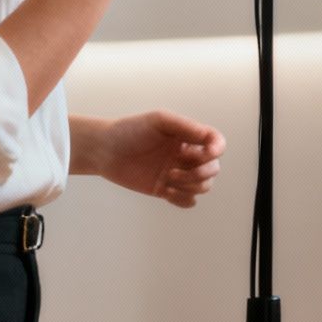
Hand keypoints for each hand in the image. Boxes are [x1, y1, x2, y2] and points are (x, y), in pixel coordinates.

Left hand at [89, 110, 225, 207]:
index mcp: (187, 137)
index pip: (216, 143)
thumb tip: (207, 136)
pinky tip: (165, 191)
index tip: (207, 153)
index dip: (217, 150)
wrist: (104, 150)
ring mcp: (177, 174)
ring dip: (190, 185)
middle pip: (213, 169)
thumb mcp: (159, 120)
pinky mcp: (165, 190)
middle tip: (174, 170)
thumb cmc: (129, 130)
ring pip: (203, 186)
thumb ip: (186, 127)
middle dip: (200, 173)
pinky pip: (188, 201)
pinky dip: (182, 199)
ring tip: (168, 179)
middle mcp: (186, 156)